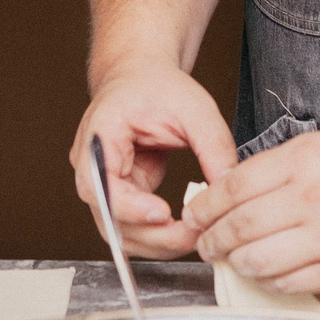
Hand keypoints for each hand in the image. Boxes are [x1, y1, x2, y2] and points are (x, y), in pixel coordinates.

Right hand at [71, 60, 238, 257]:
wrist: (141, 78)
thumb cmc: (158, 86)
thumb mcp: (194, 108)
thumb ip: (213, 145)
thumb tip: (229, 186)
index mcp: (100, 134)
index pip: (100, 184)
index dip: (130, 207)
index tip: (163, 213)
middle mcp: (90, 165)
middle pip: (109, 217)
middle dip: (152, 233)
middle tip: (194, 233)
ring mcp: (102, 184)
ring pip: (119, 231)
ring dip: (156, 241)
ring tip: (195, 234)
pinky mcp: (120, 194)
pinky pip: (133, 226)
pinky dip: (158, 234)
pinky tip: (185, 230)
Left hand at [186, 129, 319, 293]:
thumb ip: (277, 168)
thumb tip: (233, 191)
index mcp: (302, 163)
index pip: (232, 189)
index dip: (204, 207)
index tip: (195, 214)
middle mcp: (310, 201)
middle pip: (238, 228)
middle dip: (210, 240)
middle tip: (204, 243)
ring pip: (258, 262)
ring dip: (236, 263)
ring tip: (233, 258)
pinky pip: (290, 283)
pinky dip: (269, 280)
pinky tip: (266, 271)